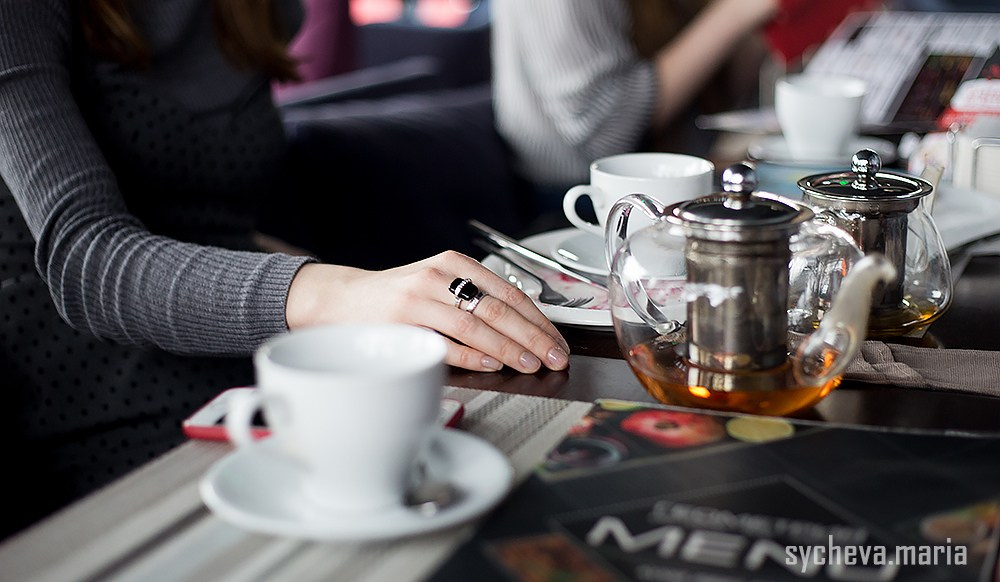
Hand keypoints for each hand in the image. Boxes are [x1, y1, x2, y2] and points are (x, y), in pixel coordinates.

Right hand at [285, 251, 570, 372]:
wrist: (342, 300)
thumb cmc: (398, 297)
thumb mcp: (439, 284)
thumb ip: (475, 298)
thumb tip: (525, 329)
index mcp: (453, 262)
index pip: (509, 291)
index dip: (538, 319)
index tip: (558, 341)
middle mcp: (438, 275)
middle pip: (498, 308)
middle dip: (533, 336)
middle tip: (556, 357)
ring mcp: (419, 299)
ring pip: (475, 325)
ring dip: (509, 349)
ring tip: (531, 364)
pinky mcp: (402, 324)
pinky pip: (446, 343)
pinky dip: (473, 357)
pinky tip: (493, 366)